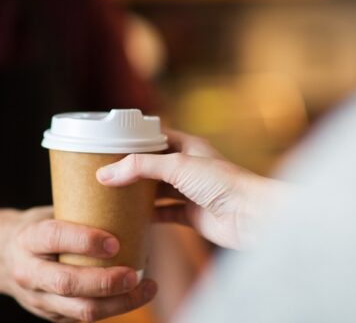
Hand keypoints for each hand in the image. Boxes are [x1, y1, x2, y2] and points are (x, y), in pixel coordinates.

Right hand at [0, 207, 156, 321]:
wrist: (0, 258)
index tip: (115, 241)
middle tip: (134, 273)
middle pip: (67, 283)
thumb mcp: (48, 214)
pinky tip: (135, 294)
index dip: (84, 240)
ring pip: (80, 310)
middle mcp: (28, 272)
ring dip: (119, 303)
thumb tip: (129, 199)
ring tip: (146, 287)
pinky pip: (85, 317)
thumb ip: (79, 213)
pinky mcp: (52, 315)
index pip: (53, 238)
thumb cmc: (37, 229)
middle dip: (105, 281)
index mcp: (27, 239)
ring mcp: (39, 299)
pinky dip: (115, 307)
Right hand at [96, 130, 280, 248]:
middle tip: (104, 172)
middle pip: (153, 166)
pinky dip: (148, 217)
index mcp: (189, 146)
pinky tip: (130, 219)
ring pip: (157, 191)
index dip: (134, 139)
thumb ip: (140, 167)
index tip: (109, 143)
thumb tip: (105, 173)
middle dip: (131, 169)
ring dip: (137, 194)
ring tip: (111, 195)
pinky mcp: (192, 216)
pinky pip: (164, 214)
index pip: (155, 136)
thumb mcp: (177, 166)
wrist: (252, 216)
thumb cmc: (224, 183)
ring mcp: (190, 192)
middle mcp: (189, 167)